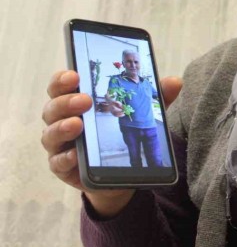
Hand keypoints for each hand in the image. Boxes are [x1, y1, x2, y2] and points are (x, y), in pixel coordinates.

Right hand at [41, 71, 182, 217]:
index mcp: (77, 101)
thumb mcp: (141, 112)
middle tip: (85, 100)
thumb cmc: (124, 131)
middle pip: (53, 107)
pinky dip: (65, 158)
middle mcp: (63, 120)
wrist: (121, 171)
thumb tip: (175, 81)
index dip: (63, 78)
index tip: (74, 74)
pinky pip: (57, 162)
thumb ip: (155, 96)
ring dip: (62, 127)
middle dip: (66, 101)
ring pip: (50, 133)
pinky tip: (75, 155)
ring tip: (78, 125)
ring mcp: (60, 144)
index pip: (62, 85)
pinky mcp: (63, 167)